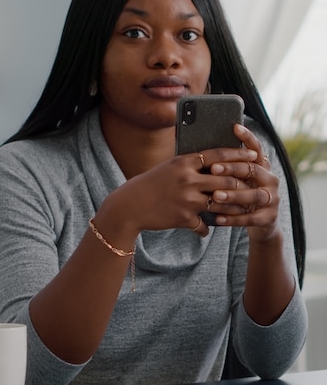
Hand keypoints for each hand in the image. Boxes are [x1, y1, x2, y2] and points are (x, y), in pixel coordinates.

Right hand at [104, 131, 259, 236]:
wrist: (130, 205)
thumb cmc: (151, 183)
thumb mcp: (170, 167)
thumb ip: (191, 165)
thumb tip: (215, 162)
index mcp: (184, 162)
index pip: (218, 155)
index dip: (238, 155)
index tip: (254, 155)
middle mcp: (187, 179)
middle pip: (226, 182)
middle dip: (242, 186)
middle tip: (252, 187)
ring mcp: (187, 200)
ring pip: (221, 205)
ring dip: (232, 208)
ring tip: (240, 210)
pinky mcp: (184, 218)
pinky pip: (204, 226)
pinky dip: (205, 228)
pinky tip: (207, 229)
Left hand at [207, 124, 278, 239]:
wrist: (259, 224)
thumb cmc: (241, 195)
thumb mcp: (237, 180)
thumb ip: (227, 168)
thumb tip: (204, 150)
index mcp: (262, 167)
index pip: (256, 148)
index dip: (247, 137)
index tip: (235, 127)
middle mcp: (270, 180)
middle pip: (252, 170)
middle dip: (232, 169)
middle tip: (213, 168)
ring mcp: (272, 199)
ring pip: (253, 195)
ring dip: (234, 195)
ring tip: (216, 196)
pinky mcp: (269, 217)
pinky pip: (251, 218)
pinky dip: (234, 219)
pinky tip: (218, 218)